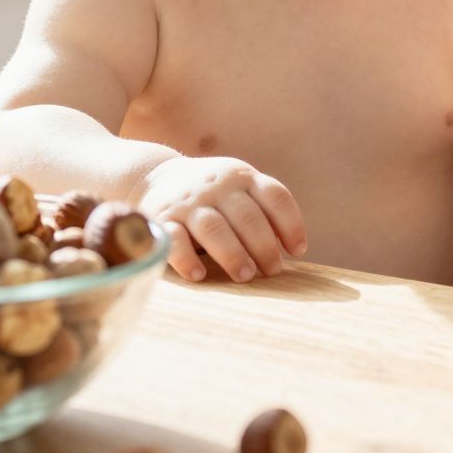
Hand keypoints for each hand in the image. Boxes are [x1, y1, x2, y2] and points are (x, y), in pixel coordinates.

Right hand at [138, 156, 306, 282]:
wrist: (154, 176)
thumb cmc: (211, 194)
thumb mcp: (238, 189)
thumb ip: (262, 210)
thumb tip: (290, 251)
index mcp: (243, 177)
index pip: (275, 196)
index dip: (291, 224)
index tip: (297, 251)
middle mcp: (217, 186)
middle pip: (247, 216)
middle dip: (264, 246)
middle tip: (272, 271)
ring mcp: (188, 202)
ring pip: (213, 227)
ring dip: (233, 254)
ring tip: (245, 276)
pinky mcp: (160, 218)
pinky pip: (174, 239)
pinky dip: (186, 258)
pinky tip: (199, 275)